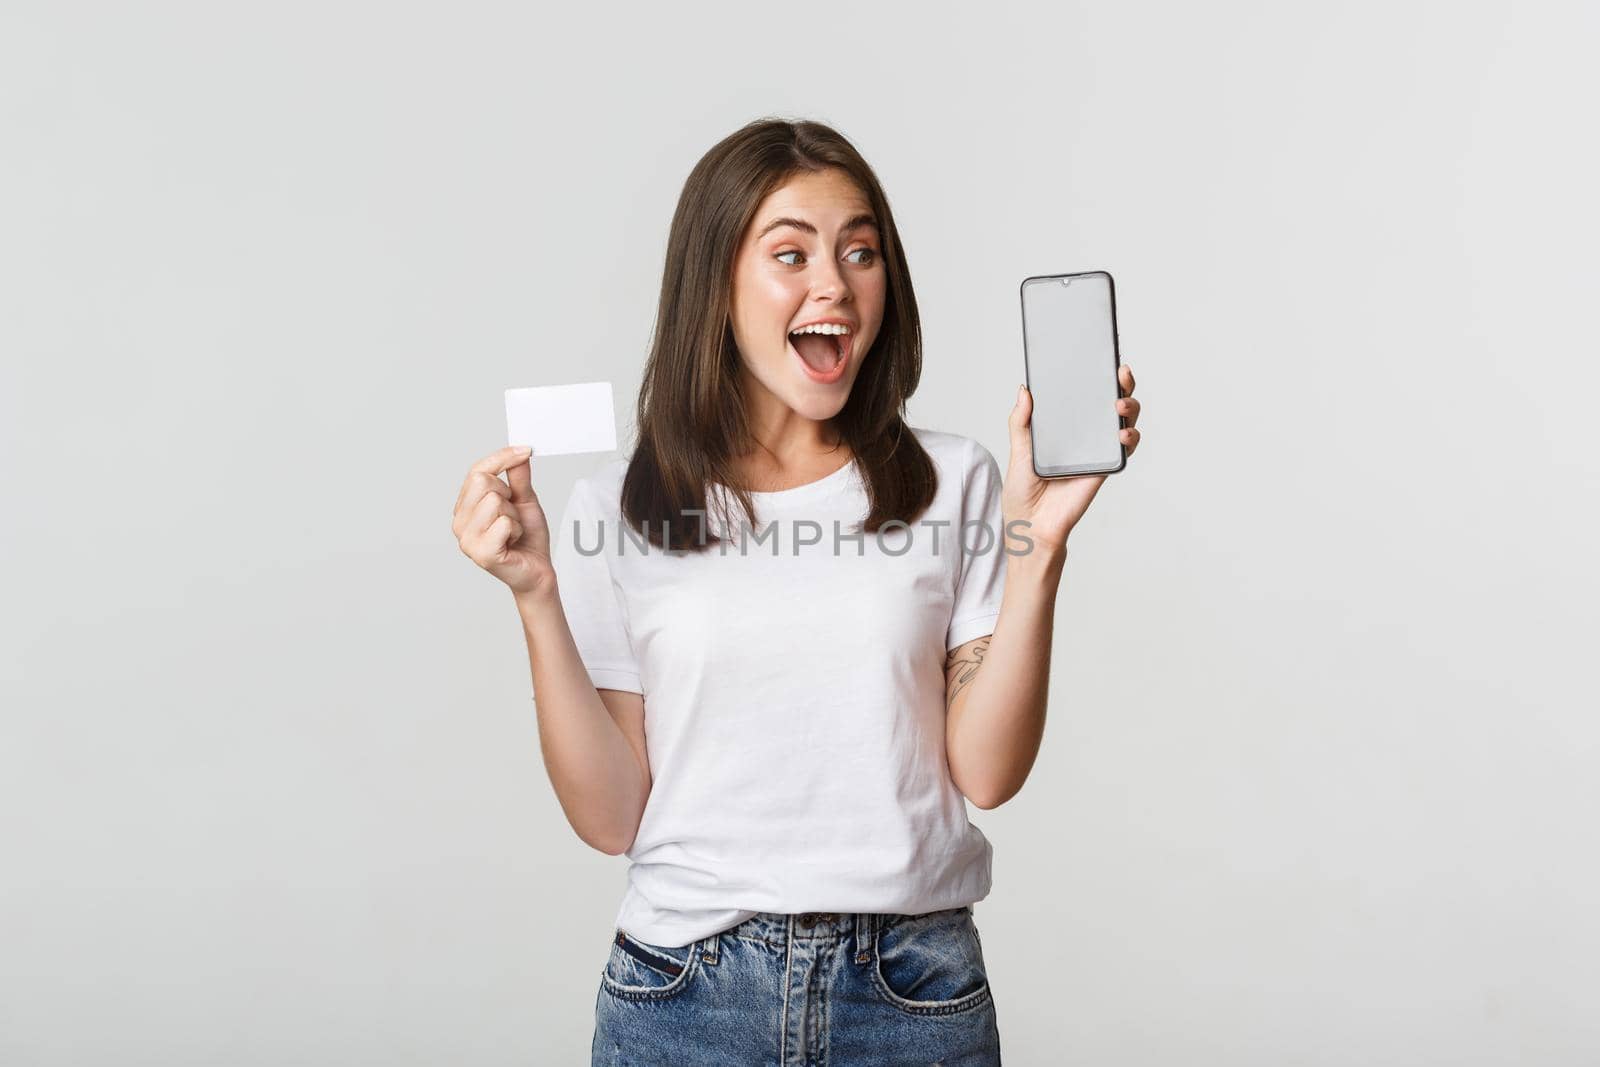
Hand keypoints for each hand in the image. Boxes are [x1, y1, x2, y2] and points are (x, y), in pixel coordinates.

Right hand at [452, 445, 556, 598]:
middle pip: (482, 481)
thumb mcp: (524, 500)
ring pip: (494, 501)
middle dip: (508, 494)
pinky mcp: (481, 553)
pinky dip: (516, 529)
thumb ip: (518, 476)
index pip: (476, 470)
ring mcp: (467, 539)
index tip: (525, 450)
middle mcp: (460, 521)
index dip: (502, 457)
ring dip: (513, 515)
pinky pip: (503, 522)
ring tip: (513, 530)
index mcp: (465, 506)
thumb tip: (518, 451)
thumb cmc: (527, 538)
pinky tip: (513, 541)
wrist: (537, 570)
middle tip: (513, 514)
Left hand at [1004, 363, 1141, 557]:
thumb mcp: (1018, 451)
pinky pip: (1124, 449)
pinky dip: (1129, 437)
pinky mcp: (1104, 468)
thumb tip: (1025, 390)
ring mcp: (1097, 451)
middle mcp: (1084, 436)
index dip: (1095, 376)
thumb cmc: (1023, 492)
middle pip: (1110, 403)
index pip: (1083, 396)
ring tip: (1120, 404)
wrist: (1031, 526)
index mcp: (1064, 427)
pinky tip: (1123, 433)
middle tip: (1119, 373)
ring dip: (1129, 407)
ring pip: (1124, 421)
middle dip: (1121, 384)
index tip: (1101, 357)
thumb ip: (1022, 422)